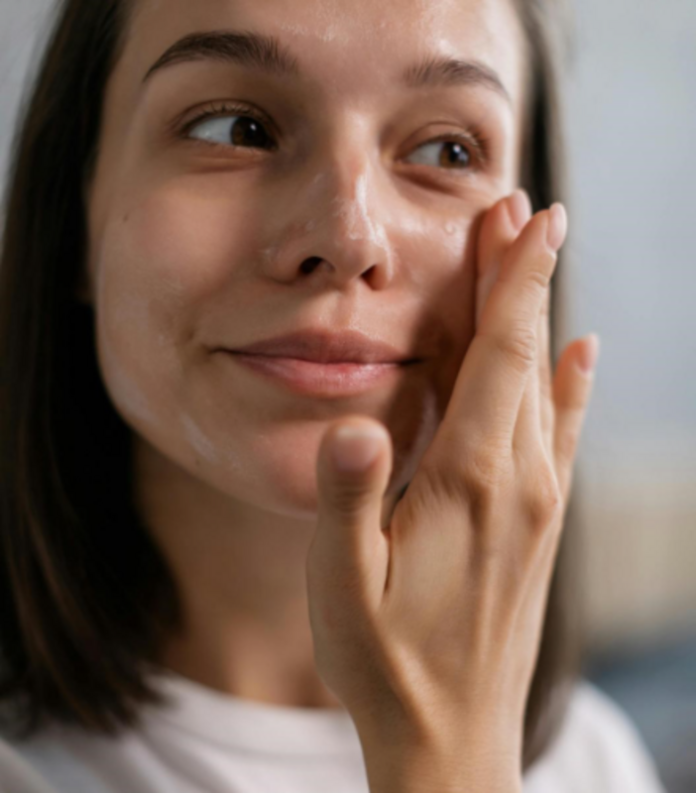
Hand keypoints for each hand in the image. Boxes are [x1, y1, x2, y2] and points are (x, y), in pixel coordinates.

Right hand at [306, 190, 598, 787]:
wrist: (451, 736)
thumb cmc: (386, 660)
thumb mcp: (342, 586)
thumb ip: (348, 501)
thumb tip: (355, 424)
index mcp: (471, 480)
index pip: (501, 356)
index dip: (515, 283)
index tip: (530, 219)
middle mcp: (519, 480)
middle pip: (527, 356)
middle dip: (524, 279)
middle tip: (523, 211)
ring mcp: (536, 502)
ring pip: (547, 386)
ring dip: (541, 318)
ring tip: (536, 261)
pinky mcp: (536, 523)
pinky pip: (562, 433)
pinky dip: (572, 384)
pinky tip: (582, 357)